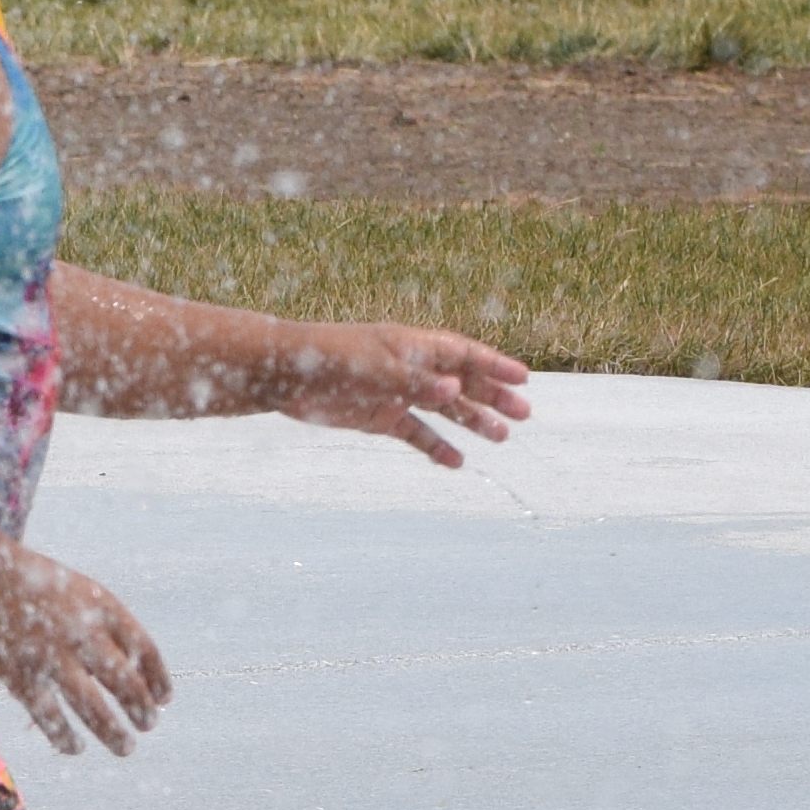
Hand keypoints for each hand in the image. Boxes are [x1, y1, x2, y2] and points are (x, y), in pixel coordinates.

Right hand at [0, 551, 171, 760]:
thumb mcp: (79, 592)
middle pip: (124, 682)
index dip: (158, 678)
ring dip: (113, 733)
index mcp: (100, 606)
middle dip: (141, 709)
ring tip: (126, 747)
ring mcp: (50, 656)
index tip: (164, 699)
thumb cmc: (34, 582)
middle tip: (148, 725)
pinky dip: (65, 737)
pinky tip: (75, 746)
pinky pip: (51, 718)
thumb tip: (135, 673)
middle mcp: (80, 631)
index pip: (143, 649)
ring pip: (93, 708)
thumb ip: (106, 626)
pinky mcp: (21, 677)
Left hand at [270, 323, 532, 468]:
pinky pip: (414, 433)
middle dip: (492, 396)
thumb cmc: (332, 359)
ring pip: (442, 409)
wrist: (285, 374)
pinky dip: (435, 447)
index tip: (524, 378)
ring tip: (501, 438)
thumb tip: (456, 392)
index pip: (463, 353)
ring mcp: (395, 393)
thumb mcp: (378, 370)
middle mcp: (409, 368)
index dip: (493, 364)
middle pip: (460, 382)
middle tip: (524, 415)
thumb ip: (416, 382)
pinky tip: (457, 463)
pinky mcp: (378, 416)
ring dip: (471, 422)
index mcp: (413, 346)